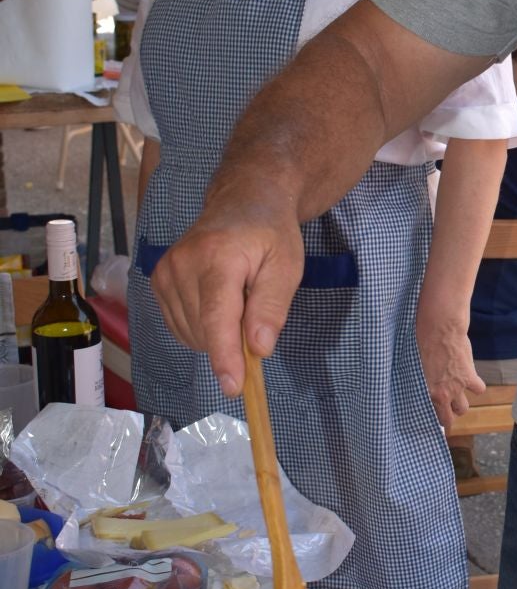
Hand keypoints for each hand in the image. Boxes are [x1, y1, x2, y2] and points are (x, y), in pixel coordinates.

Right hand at [152, 207, 304, 398]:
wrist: (242, 202)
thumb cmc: (270, 234)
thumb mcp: (287, 266)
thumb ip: (271, 307)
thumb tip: (258, 348)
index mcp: (218, 257)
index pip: (216, 318)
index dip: (225, 356)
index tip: (233, 386)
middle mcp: (182, 264)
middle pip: (205, 331)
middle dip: (233, 339)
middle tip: (253, 308)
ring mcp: (165, 273)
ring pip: (191, 334)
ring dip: (217, 334)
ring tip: (236, 298)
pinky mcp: (157, 282)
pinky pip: (180, 327)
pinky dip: (202, 328)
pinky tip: (218, 303)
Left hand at [416, 313, 484, 434]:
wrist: (439, 329)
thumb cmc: (421, 342)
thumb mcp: (413, 367)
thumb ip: (419, 381)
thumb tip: (418, 387)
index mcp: (426, 392)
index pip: (431, 416)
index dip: (435, 420)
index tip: (435, 422)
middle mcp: (442, 394)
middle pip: (450, 416)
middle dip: (449, 416)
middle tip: (447, 410)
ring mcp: (457, 387)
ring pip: (464, 408)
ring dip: (461, 404)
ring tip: (458, 396)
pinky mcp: (470, 377)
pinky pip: (479, 390)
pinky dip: (476, 386)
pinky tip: (471, 380)